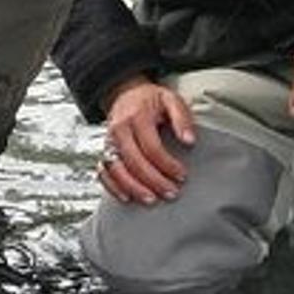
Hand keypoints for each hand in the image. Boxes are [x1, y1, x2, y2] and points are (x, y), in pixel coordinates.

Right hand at [97, 76, 195, 203]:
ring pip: (116, 169)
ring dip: (133, 187)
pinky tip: (127, 198)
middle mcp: (119, 130)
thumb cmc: (151, 100)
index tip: (182, 176)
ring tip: (151, 200)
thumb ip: (182, 119)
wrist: (126, 93)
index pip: (151, 147)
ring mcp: (108, 141)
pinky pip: (103, 172)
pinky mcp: (104, 150)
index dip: (167, 164)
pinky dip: (113, 187)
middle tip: (171, 193)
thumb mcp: (171, 100)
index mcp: (137, 117)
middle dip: (154, 181)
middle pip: (134, 161)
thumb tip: (189, 141)